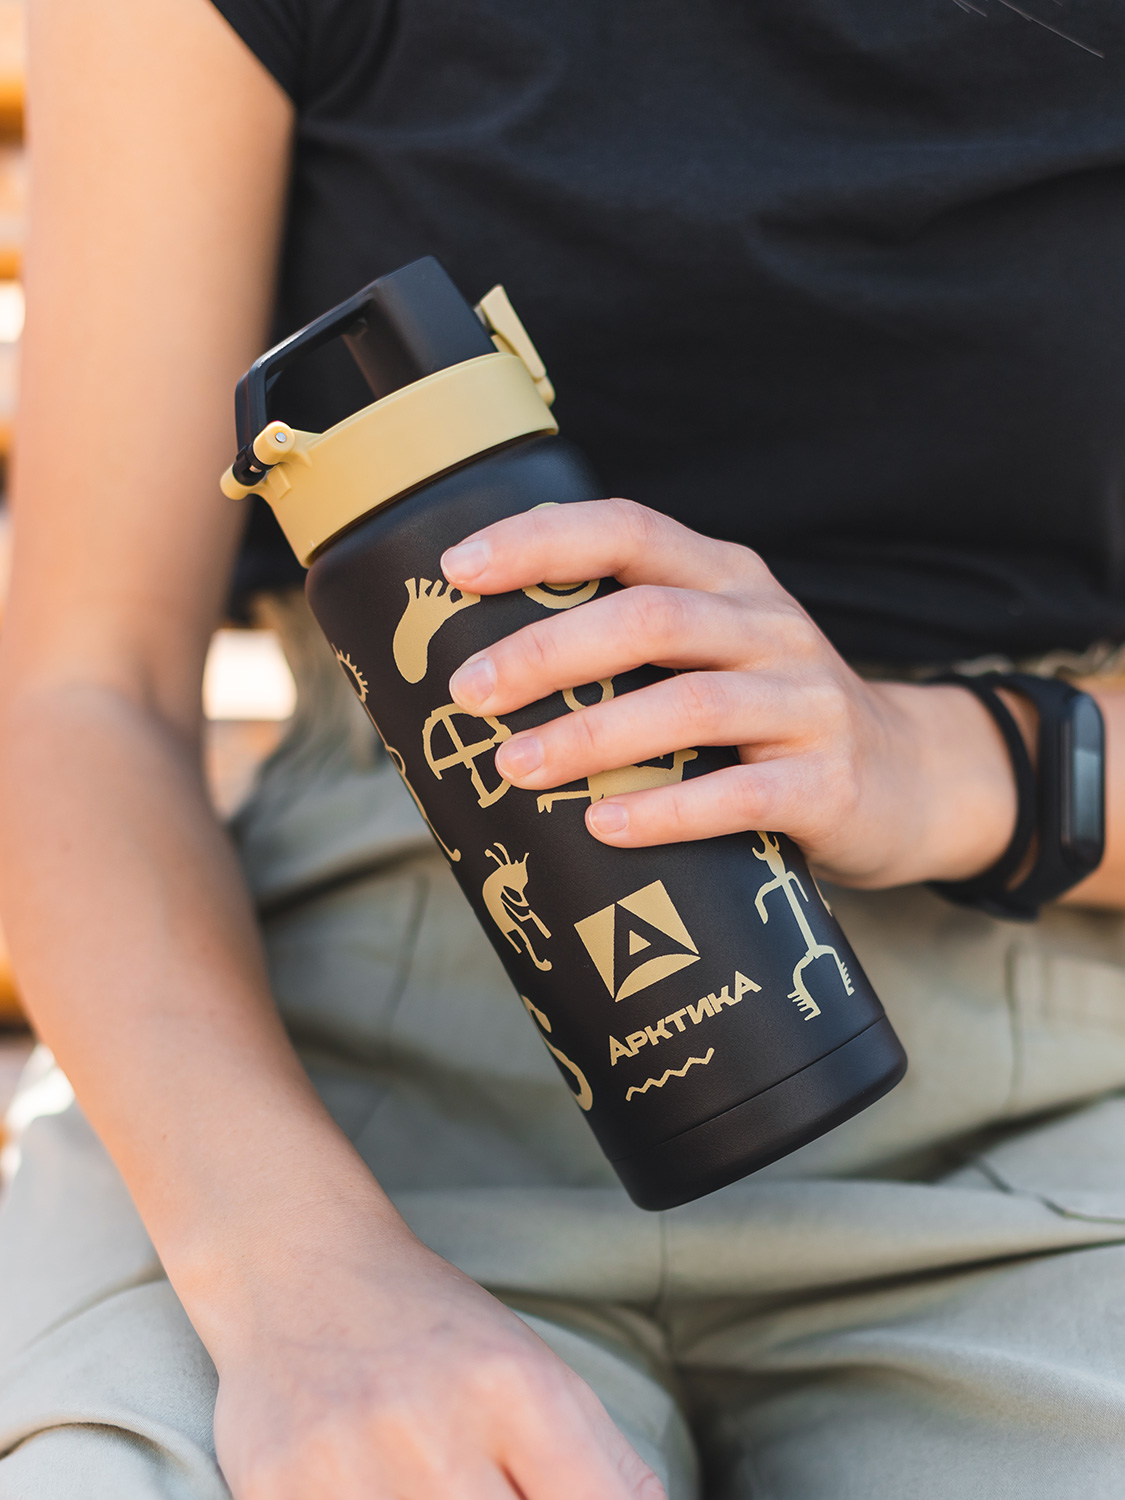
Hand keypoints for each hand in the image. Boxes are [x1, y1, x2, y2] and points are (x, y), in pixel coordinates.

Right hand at [210, 1208, 662, 1499]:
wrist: (297, 1265)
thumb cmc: (429, 1329)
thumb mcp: (533, 1371)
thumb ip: (605, 1468)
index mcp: (517, 1391)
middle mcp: (434, 1430)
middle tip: (494, 1485)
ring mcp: (346, 1469)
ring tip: (431, 1483)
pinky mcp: (273, 1489)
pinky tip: (380, 1490)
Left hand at [441, 499, 1018, 888]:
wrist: (909, 780)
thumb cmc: (769, 718)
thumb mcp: (715, 652)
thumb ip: (632, 645)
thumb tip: (485, 668)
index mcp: (728, 579)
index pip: (630, 530)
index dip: (541, 541)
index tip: (456, 569)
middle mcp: (768, 626)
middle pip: (649, 616)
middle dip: (547, 651)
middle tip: (468, 693)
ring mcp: (806, 702)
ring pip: (690, 704)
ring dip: (590, 735)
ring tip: (514, 766)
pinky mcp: (828, 782)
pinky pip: (740, 794)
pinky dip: (665, 811)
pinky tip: (602, 824)